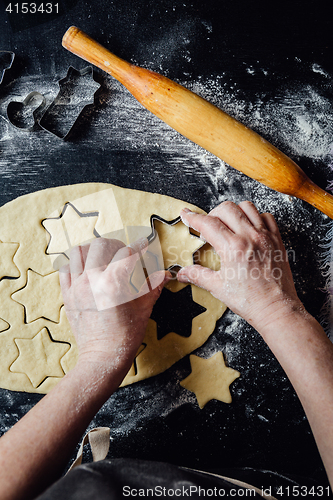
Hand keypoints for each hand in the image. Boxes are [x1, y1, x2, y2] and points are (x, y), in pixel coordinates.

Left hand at [59, 237, 170, 377]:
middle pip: (101, 244)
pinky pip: (65, 268)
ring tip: (102, 257)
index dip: (139, 246)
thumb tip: (164, 274)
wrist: (103, 357)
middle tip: (123, 252)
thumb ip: (153, 287)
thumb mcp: (143, 309)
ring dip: (93, 250)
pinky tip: (86, 269)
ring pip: (79, 251)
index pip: (127, 252)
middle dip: (115, 244)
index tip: (143, 244)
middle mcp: (92, 280)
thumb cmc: (125, 336)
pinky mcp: (67, 295)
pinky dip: (75, 263)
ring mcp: (77, 287)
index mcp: (113, 283)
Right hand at [178, 201, 302, 332]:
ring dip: (233, 212)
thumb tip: (182, 273)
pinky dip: (255, 217)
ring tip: (228, 224)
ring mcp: (265, 236)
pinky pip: (266, 216)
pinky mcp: (277, 240)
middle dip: (212, 214)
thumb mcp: (218, 287)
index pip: (208, 223)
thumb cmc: (250, 301)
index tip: (186, 215)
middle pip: (226, 209)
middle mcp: (250, 237)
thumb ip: (198, 275)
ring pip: (247, 207)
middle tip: (208, 227)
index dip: (193, 217)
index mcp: (233, 248)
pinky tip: (249, 228)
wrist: (276, 309)